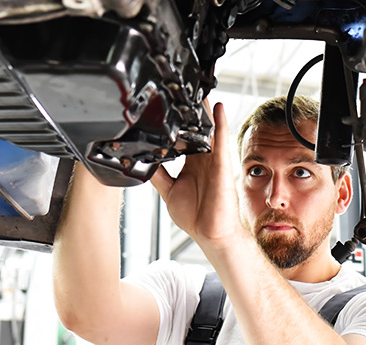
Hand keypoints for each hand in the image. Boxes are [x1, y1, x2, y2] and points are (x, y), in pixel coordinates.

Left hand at [150, 101, 246, 246]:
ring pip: (208, 130)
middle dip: (191, 112)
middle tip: (182, 91)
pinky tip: (218, 108)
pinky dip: (220, 123)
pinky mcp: (221, 165)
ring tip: (199, 91)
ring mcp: (213, 161)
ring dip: (204, 111)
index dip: (177, 124)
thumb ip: (158, 174)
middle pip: (196, 130)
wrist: (210, 233)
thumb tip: (144, 161)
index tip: (168, 108)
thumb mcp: (168, 191)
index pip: (183, 139)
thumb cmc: (195, 216)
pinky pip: (221, 140)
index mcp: (190, 165)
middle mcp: (202, 160)